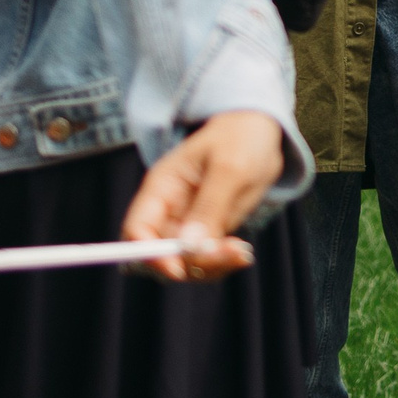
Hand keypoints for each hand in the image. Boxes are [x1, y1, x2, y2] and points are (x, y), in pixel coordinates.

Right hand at [121, 110, 281, 282]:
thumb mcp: (230, 166)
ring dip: (210, 266)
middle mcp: (169, 208)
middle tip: (230, 254)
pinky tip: (242, 252)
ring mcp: (187, 222)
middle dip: (190, 263)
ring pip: (184, 262)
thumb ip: (210, 206)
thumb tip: (189, 245)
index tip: (178, 268)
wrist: (260, 130)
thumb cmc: (240, 137)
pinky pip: (205, 259)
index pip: (136, 228)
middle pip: (160, 253)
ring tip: (241, 252)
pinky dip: (221, 262)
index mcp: (162, 186)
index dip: (149, 253)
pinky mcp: (207, 230)